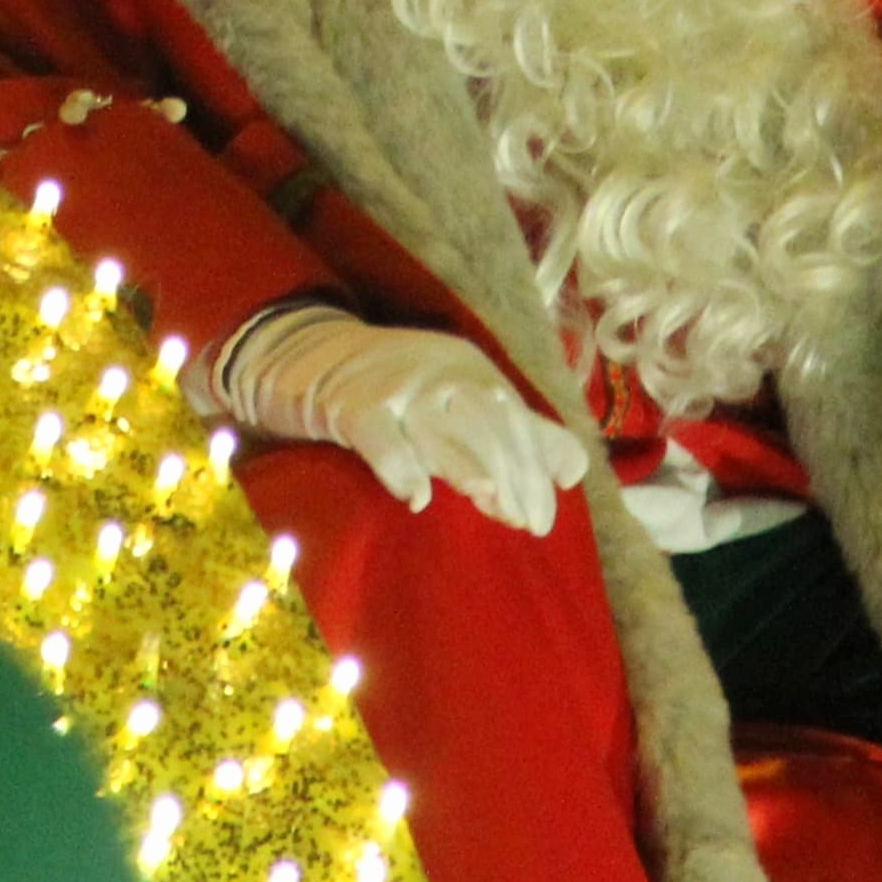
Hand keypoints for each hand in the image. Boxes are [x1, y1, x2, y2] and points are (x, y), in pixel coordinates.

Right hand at [205, 308, 592, 535]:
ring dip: (472, 468)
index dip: (536, 468)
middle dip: (515, 475)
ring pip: (443, 427)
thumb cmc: (394, 390)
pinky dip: (402, 466)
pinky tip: (417, 497)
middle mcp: (438, 369)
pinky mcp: (351, 403)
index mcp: (469, 367)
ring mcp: (393, 384)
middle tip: (524, 525)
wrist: (306, 356)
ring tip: (494, 505)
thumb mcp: (459, 401)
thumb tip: (574, 472)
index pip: (517, 418)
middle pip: (490, 421)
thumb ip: (518, 432)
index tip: (543, 521)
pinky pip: (380, 434)